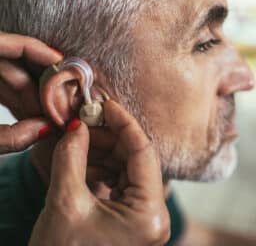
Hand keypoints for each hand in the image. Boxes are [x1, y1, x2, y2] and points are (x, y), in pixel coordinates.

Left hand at [0, 32, 62, 153]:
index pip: (7, 43)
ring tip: (50, 115)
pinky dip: (20, 101)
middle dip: (41, 85)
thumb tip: (45, 130)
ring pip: (12, 78)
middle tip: (61, 102)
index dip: (38, 50)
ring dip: (33, 97)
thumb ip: (9, 137)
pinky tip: (34, 116)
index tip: (62, 63)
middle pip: (15, 64)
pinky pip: (5, 89)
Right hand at [29, 100, 169, 245]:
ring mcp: (144, 215)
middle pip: (136, 158)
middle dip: (110, 137)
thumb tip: (77, 126)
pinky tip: (84, 159)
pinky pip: (120, 179)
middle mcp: (154, 214)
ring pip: (127, 167)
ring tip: (80, 140)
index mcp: (149, 214)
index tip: (106, 105)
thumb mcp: (64, 202)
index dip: (124, 123)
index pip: (143, 152)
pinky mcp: (131, 215)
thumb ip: (71, 156)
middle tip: (85, 123)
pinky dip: (102, 165)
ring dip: (103, 150)